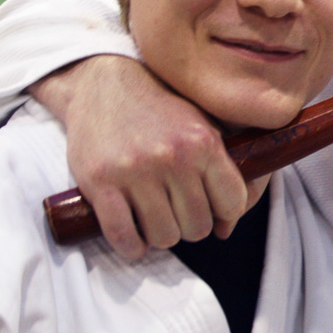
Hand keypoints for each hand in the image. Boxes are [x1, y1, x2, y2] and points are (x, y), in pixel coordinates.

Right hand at [31, 56, 253, 259]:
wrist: (106, 85)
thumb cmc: (161, 110)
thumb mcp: (204, 127)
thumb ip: (223, 172)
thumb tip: (228, 229)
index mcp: (204, 142)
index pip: (232, 203)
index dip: (224, 214)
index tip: (212, 210)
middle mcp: (173, 157)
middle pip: (198, 226)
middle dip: (190, 226)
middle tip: (178, 213)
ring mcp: (135, 171)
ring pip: (164, 237)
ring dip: (161, 236)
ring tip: (155, 218)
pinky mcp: (100, 182)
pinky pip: (123, 236)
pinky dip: (131, 246)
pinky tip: (134, 237)